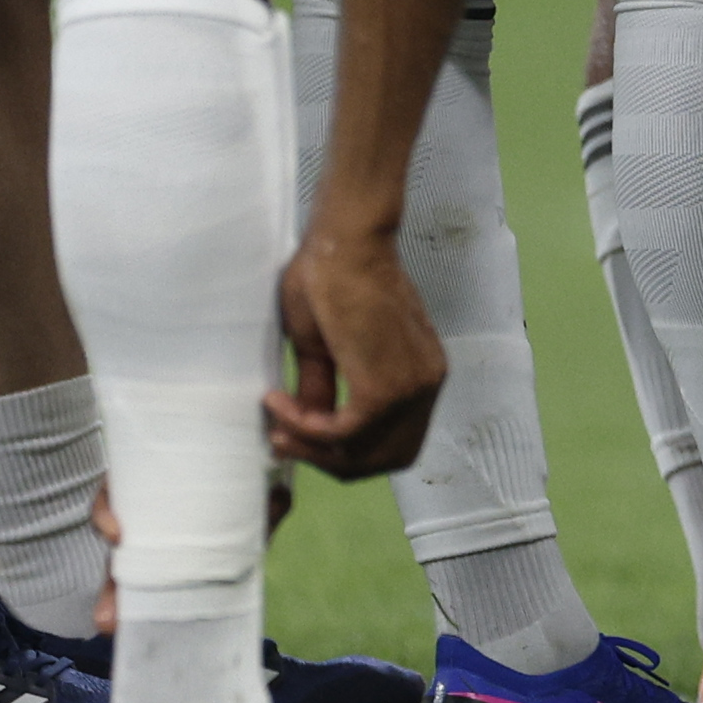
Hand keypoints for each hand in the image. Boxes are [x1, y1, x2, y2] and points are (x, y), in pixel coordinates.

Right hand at [267, 222, 447, 478]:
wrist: (343, 242)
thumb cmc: (331, 278)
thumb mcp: (325, 348)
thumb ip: (324, 391)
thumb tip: (309, 430)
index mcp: (421, 374)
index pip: (393, 443)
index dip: (344, 452)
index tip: (296, 434)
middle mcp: (427, 384)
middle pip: (384, 459)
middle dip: (329, 461)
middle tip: (284, 440)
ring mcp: (412, 388)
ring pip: (362, 453)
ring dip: (312, 446)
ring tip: (276, 421)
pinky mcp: (386, 387)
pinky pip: (343, 433)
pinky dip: (306, 428)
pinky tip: (278, 402)